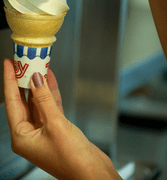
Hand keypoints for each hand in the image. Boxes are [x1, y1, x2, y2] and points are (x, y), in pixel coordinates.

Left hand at [4, 59, 121, 179]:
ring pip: (38, 101)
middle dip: (24, 81)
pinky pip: (49, 105)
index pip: (12, 102)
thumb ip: (44, 100)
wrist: (92, 172)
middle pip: (24, 100)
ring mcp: (43, 130)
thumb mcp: (56, 124)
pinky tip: (50, 79)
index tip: (9, 65)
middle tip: (24, 63)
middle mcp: (29, 133)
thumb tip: (35, 79)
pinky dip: (50, 92)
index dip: (10, 81)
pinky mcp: (56, 127)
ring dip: (39, 85)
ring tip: (38, 66)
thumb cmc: (72, 158)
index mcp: (21, 137)